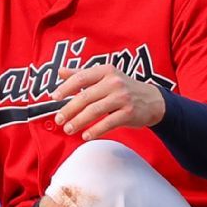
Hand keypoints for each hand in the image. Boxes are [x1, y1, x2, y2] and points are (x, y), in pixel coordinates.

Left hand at [51, 65, 165, 139]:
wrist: (152, 100)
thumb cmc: (124, 88)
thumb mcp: (105, 76)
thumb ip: (82, 74)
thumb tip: (60, 71)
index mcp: (106, 71)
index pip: (81, 78)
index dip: (66, 88)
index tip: (54, 97)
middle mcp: (114, 82)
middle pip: (85, 97)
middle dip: (69, 109)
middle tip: (59, 119)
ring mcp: (122, 97)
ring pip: (94, 111)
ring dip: (78, 121)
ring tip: (68, 129)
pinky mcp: (129, 112)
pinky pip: (108, 123)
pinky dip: (95, 130)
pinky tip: (85, 135)